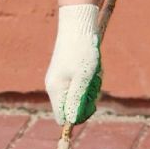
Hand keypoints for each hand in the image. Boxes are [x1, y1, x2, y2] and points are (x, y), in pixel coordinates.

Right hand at [45, 4, 102, 124]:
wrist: (79, 27)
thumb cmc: (81, 52)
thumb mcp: (82, 79)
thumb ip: (75, 101)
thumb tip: (70, 121)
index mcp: (55, 89)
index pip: (63, 117)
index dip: (78, 117)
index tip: (91, 105)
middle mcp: (56, 87)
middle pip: (74, 107)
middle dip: (88, 99)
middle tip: (94, 84)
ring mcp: (62, 79)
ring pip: (80, 96)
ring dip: (92, 88)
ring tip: (94, 71)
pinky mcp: (69, 73)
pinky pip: (82, 85)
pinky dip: (91, 80)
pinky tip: (93, 68)